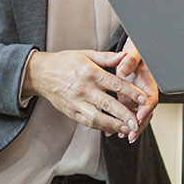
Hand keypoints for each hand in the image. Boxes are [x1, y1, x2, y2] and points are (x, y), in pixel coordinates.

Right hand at [23, 50, 150, 136]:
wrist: (40, 73)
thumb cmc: (65, 62)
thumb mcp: (86, 54)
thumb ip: (107, 57)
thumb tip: (125, 56)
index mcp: (90, 73)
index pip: (115, 84)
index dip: (131, 93)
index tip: (143, 99)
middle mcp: (84, 89)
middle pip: (108, 104)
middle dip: (124, 115)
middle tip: (137, 122)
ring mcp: (76, 102)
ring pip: (97, 117)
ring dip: (113, 125)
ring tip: (127, 129)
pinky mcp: (71, 112)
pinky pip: (87, 122)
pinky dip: (100, 127)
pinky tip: (111, 129)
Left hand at [117, 44, 158, 142]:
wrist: (134, 49)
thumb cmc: (136, 49)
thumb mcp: (134, 51)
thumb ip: (130, 59)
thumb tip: (124, 66)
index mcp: (148, 80)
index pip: (151, 98)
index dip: (146, 109)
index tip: (139, 116)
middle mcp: (143, 90)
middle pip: (145, 111)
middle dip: (138, 124)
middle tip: (130, 134)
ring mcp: (135, 95)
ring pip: (135, 114)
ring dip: (129, 126)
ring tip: (119, 134)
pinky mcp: (127, 97)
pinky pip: (125, 111)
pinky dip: (119, 120)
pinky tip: (110, 129)